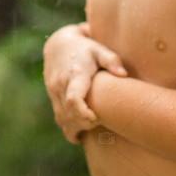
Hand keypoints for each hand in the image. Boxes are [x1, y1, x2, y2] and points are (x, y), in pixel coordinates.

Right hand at [43, 23, 127, 143]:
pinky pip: (59, 118)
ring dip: (76, 128)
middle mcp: (60, 85)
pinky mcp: (52, 98)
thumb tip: (123, 74)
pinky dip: (69, 126)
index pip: (73, 100)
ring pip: (62, 119)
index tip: (96, 118)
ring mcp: (54, 93)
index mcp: (74, 75)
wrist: (59, 45)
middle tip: (100, 121)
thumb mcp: (99, 50)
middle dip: (84, 124)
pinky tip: (81, 130)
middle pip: (69, 114)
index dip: (83, 114)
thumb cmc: (85, 48)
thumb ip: (112, 60)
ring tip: (92, 124)